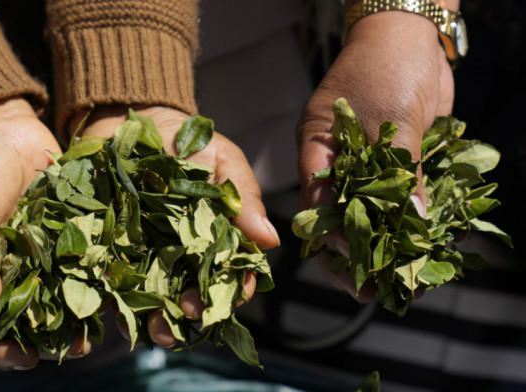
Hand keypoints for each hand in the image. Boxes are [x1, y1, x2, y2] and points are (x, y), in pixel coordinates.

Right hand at [0, 98, 87, 369]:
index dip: (0, 350)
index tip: (27, 360)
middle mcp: (7, 271)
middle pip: (27, 321)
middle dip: (52, 341)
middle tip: (79, 348)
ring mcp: (39, 254)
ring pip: (60, 298)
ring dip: (79, 316)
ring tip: (101, 327)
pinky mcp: (66, 232)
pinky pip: (81, 261)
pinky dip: (96, 277)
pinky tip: (115, 287)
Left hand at [70, 105, 278, 346]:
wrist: (130, 121)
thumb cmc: (186, 141)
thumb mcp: (222, 161)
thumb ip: (243, 197)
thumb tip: (271, 241)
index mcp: (215, 237)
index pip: (230, 274)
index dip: (228, 293)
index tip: (218, 302)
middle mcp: (182, 254)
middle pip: (191, 295)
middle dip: (188, 315)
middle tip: (181, 321)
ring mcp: (145, 255)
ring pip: (154, 299)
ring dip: (155, 320)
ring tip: (154, 332)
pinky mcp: (109, 250)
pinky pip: (112, 281)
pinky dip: (114, 300)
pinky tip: (116, 312)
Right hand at [296, 12, 453, 299]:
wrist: (413, 34)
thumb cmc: (389, 64)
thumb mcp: (394, 117)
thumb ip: (402, 169)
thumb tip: (415, 220)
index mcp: (316, 146)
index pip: (314, 199)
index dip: (328, 233)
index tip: (350, 259)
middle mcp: (335, 160)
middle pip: (336, 217)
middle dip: (352, 254)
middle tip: (370, 289)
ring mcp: (363, 162)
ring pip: (367, 214)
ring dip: (384, 245)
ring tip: (401, 280)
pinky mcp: (392, 162)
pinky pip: (396, 199)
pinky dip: (409, 222)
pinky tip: (422, 248)